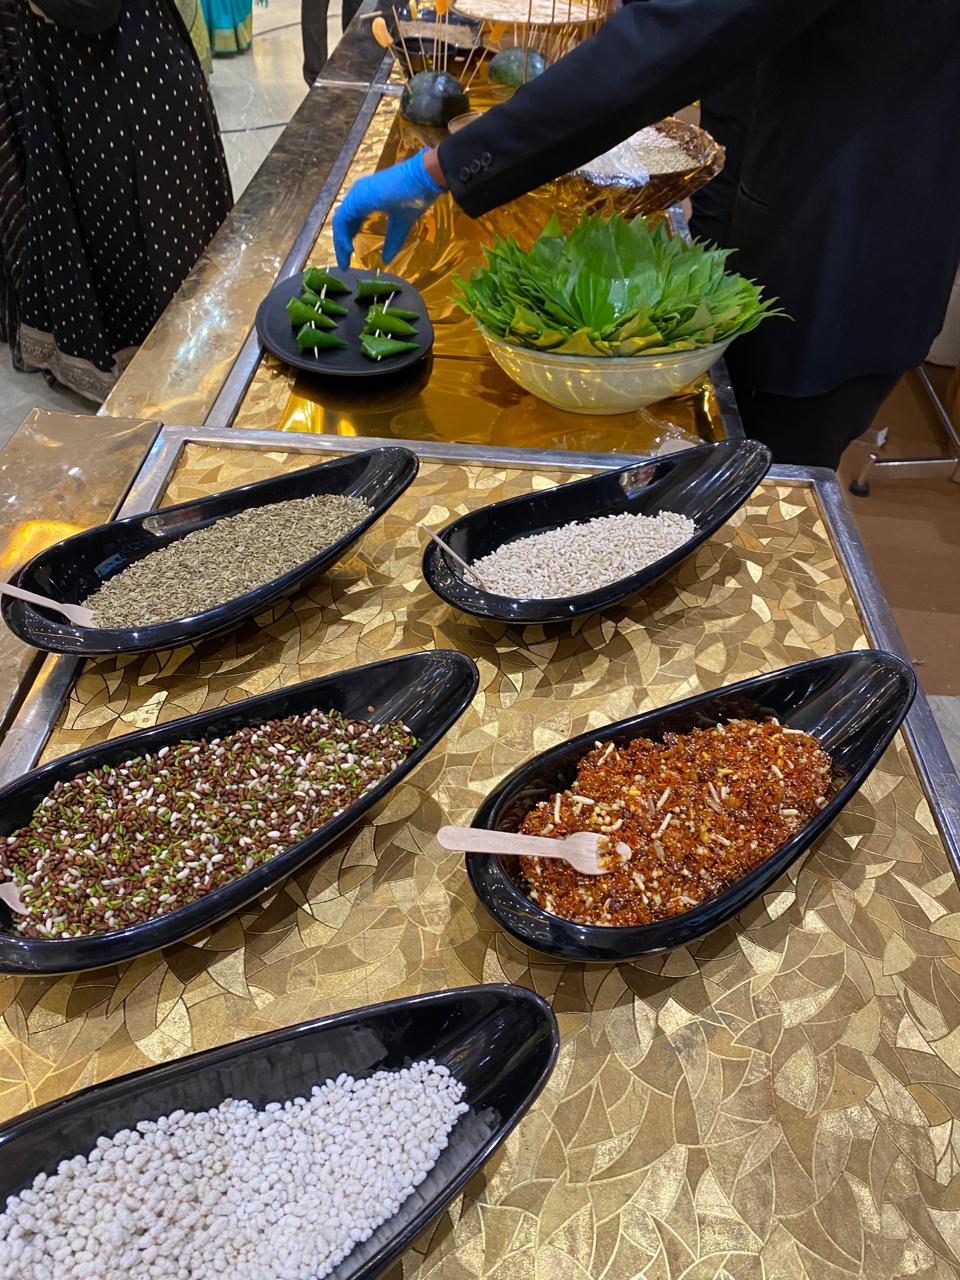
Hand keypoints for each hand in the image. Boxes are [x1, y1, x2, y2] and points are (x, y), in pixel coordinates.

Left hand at [332, 150, 444, 268]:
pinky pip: (342, 220)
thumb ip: (392, 242)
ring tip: (344, 260)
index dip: (349, 239)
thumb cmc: (415, 197)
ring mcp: (357, 194)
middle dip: (342, 244)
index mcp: (367, 198)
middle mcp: (359, 195)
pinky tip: (348, 250)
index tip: (351, 256)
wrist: (422, 180)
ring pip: (340, 222)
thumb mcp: (401, 226)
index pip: (352, 221)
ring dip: (340, 242)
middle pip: (343, 222)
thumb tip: (385, 261)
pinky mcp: (358, 197)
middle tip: (344, 264)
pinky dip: (342, 236)